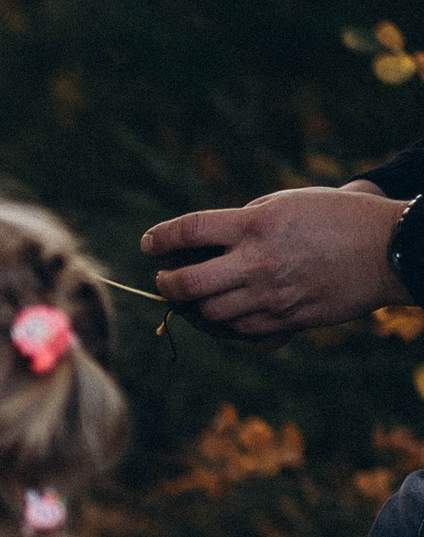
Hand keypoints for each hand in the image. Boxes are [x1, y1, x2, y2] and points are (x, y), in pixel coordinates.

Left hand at [140, 185, 405, 340]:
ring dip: (195, 309)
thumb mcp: (287, 203)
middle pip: (187, 285)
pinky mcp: (287, 322)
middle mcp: (258, 263)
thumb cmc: (337, 218)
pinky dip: (229, 326)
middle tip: (165, 280)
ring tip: (196, 299)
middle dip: (166, 284)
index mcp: (256, 224)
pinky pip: (242, 334)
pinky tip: (230, 314)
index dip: (161, 239)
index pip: (190, 231)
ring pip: (210, 316)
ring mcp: (271, 297)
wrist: (388, 249)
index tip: (149, 244)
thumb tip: (205, 244)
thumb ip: (245, 220)